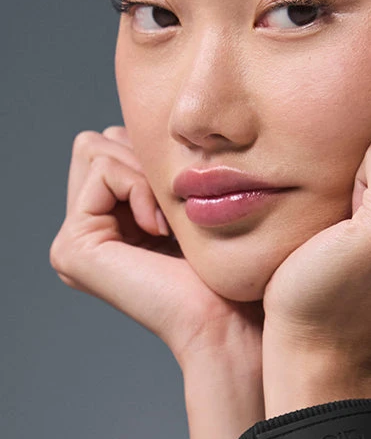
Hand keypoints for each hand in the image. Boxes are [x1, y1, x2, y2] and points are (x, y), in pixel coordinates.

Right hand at [48, 125, 264, 366]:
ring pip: (95, 146)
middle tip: (176, 211)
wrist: (232, 323)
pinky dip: (138, 186)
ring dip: (144, 172)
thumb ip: (155, 164)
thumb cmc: (228, 271)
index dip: (153, 156)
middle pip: (98, 141)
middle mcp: (84, 234)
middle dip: (143, 160)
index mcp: (109, 224)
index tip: (186, 204)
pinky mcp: (70, 248)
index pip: (114, 144)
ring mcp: (72, 243)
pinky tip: (160, 230)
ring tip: (170, 222)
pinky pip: (101, 169)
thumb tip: (141, 116)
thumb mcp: (190, 200)